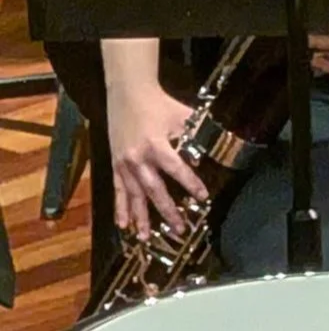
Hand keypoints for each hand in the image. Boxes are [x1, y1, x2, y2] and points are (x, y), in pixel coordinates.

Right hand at [103, 68, 206, 237]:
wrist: (128, 92)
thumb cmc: (160, 104)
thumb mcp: (184, 117)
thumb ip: (197, 137)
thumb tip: (211, 155)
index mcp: (155, 145)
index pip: (175, 168)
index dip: (190, 183)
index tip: (202, 197)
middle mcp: (137, 157)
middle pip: (154, 189)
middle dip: (167, 211)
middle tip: (179, 229)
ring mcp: (124, 163)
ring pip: (133, 195)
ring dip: (140, 217)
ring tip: (146, 237)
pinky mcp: (115, 164)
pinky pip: (118, 190)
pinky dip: (120, 208)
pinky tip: (123, 225)